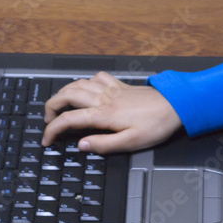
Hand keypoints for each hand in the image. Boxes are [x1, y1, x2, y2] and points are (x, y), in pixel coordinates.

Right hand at [42, 72, 182, 153]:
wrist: (176, 105)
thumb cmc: (156, 124)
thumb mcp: (131, 143)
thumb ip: (103, 145)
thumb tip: (81, 145)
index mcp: (104, 115)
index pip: (69, 119)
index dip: (52, 130)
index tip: (47, 140)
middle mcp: (104, 98)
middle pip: (67, 95)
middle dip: (50, 106)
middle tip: (47, 121)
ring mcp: (111, 89)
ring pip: (78, 83)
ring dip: (63, 93)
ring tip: (59, 105)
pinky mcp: (120, 85)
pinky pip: (96, 77)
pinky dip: (85, 82)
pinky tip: (86, 89)